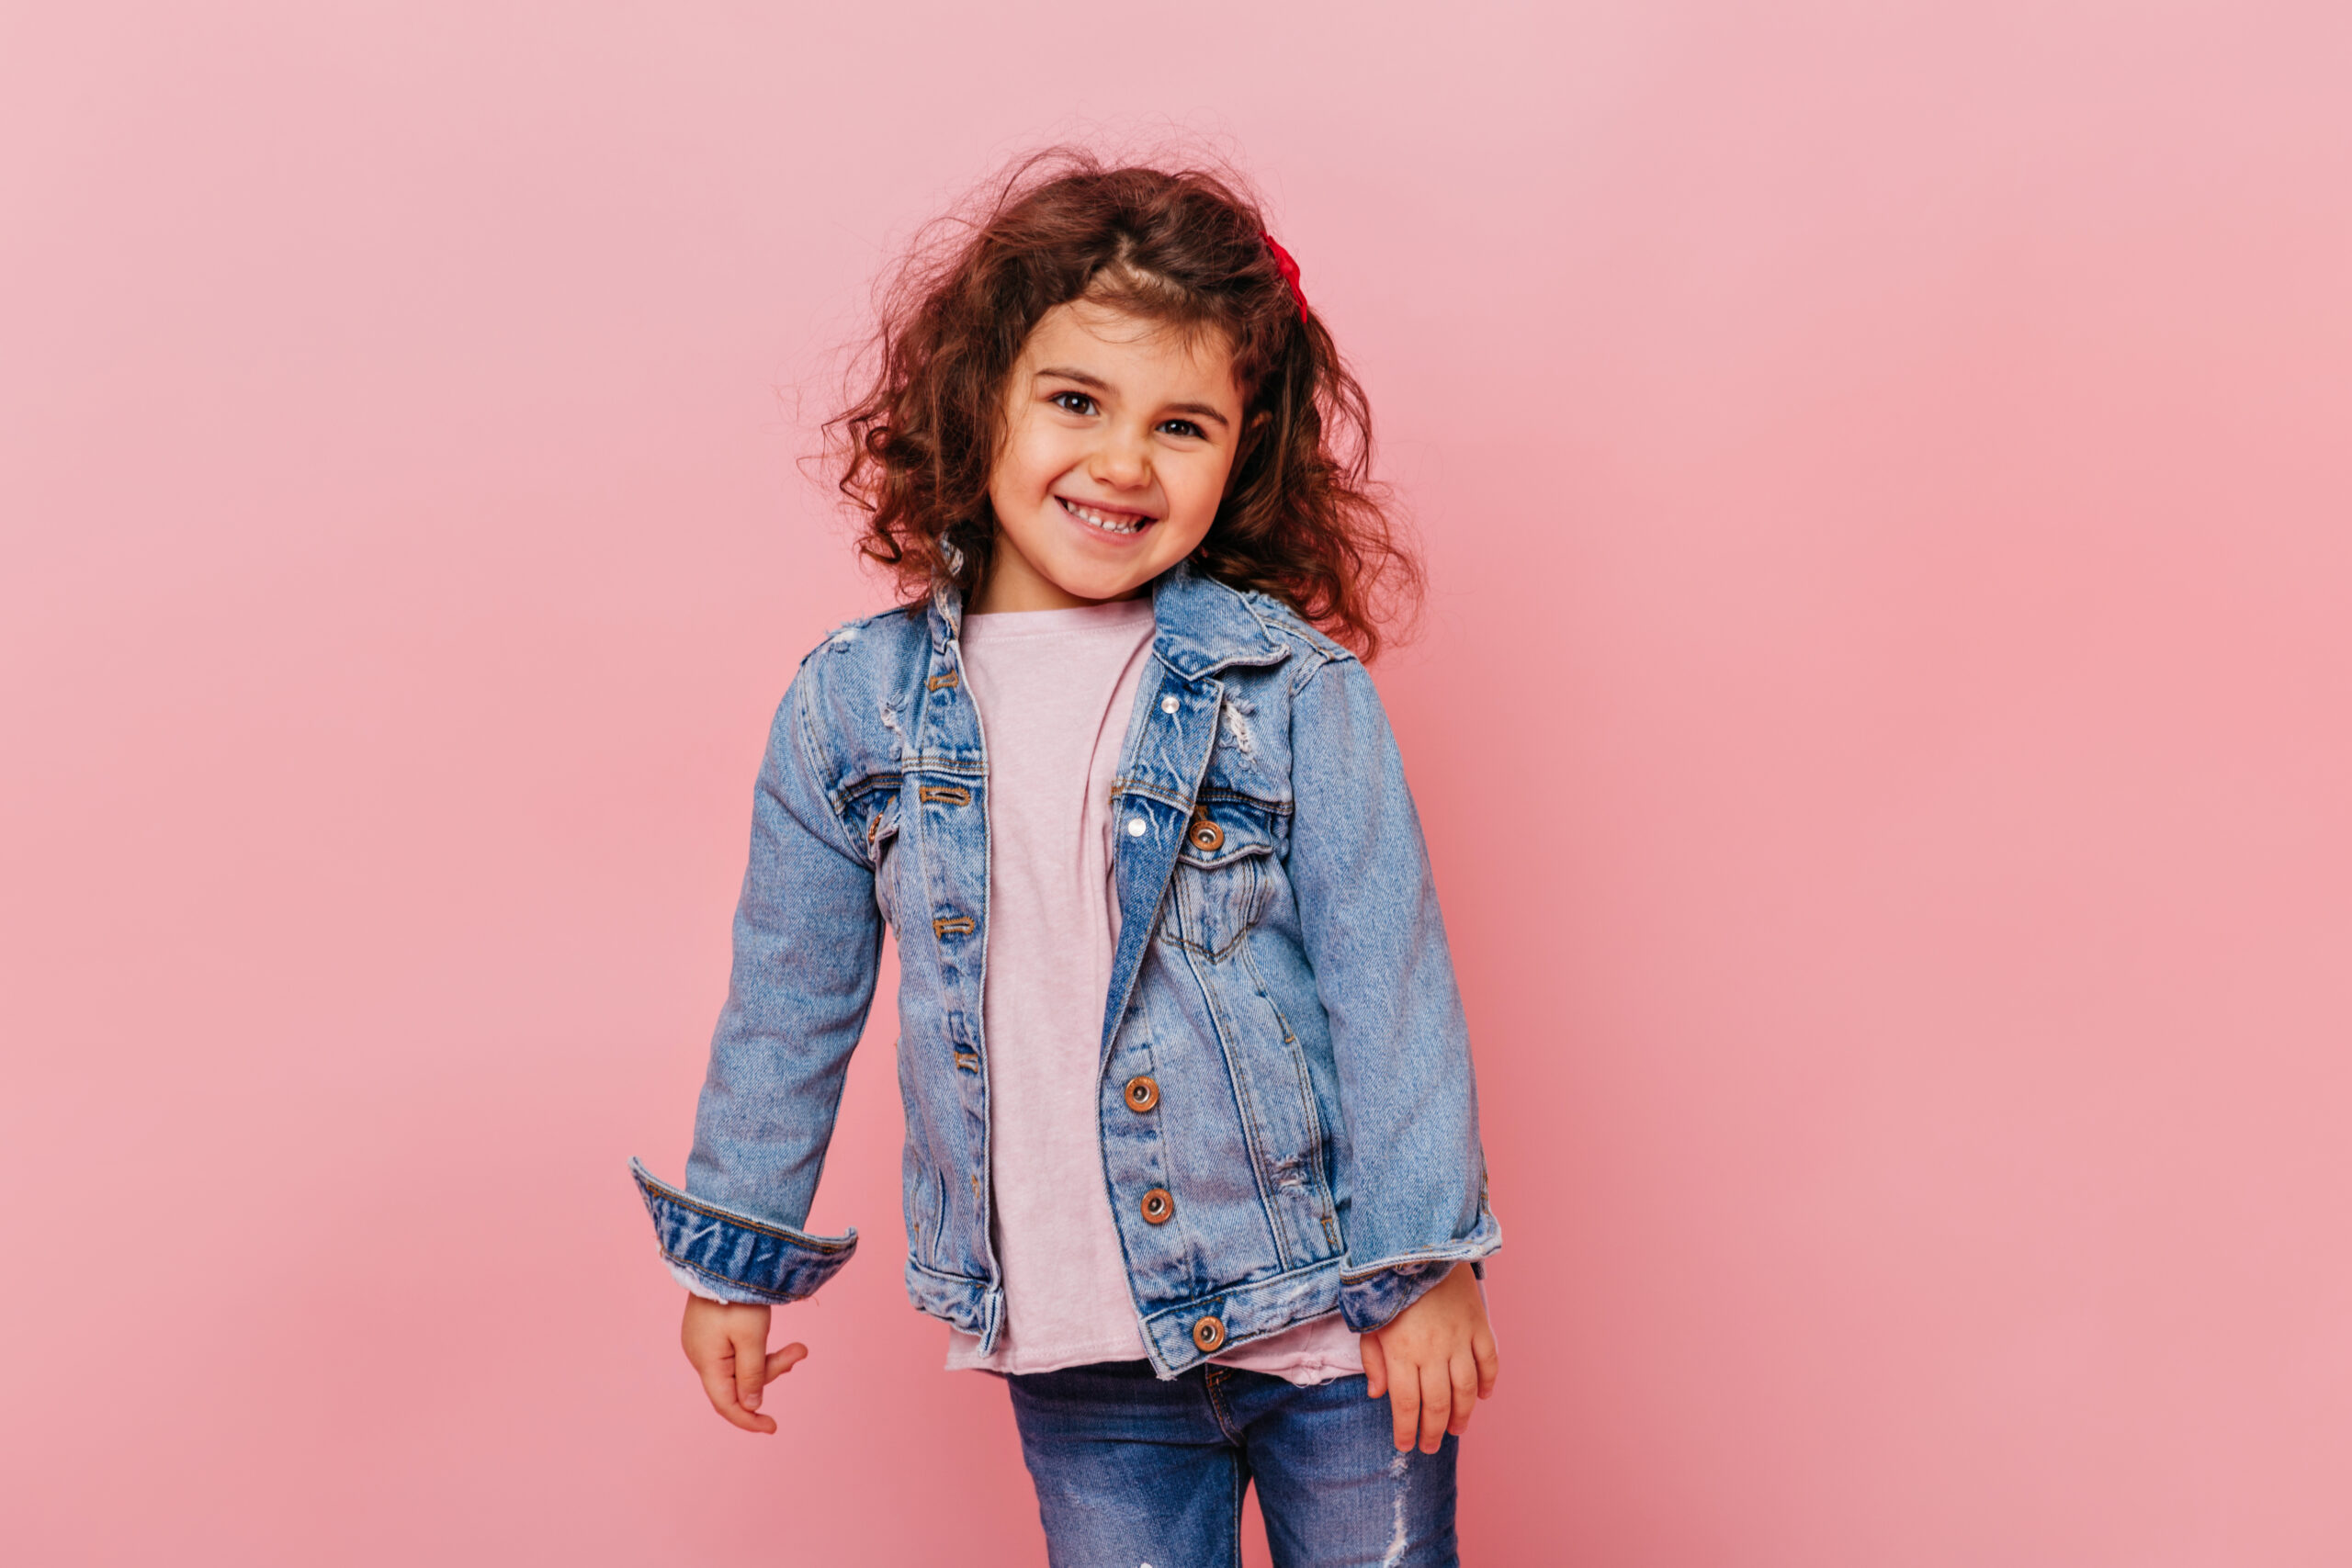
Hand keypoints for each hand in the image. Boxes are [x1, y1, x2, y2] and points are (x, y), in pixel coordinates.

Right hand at [680, 1295, 806, 1434]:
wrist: (724, 1255)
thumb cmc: (738, 1296)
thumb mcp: (752, 1338)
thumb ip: (752, 1376)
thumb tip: (751, 1407)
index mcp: (706, 1362)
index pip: (726, 1404)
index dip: (749, 1420)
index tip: (773, 1428)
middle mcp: (700, 1355)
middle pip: (737, 1384)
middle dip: (771, 1372)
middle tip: (800, 1352)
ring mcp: (705, 1342)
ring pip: (740, 1366)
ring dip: (770, 1359)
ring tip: (800, 1347)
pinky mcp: (712, 1330)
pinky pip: (736, 1351)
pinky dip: (758, 1350)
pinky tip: (780, 1345)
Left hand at [1358, 1261, 1499, 1452]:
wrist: (1419, 1241)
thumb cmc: (1388, 1283)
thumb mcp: (1369, 1321)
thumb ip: (1373, 1359)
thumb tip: (1378, 1394)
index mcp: (1402, 1351)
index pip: (1406, 1405)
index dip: (1406, 1430)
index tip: (1405, 1445)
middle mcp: (1433, 1351)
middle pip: (1438, 1404)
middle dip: (1434, 1431)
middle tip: (1431, 1446)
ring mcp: (1460, 1338)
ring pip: (1466, 1389)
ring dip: (1462, 1415)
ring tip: (1456, 1429)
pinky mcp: (1479, 1323)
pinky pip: (1489, 1360)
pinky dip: (1489, 1381)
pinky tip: (1482, 1396)